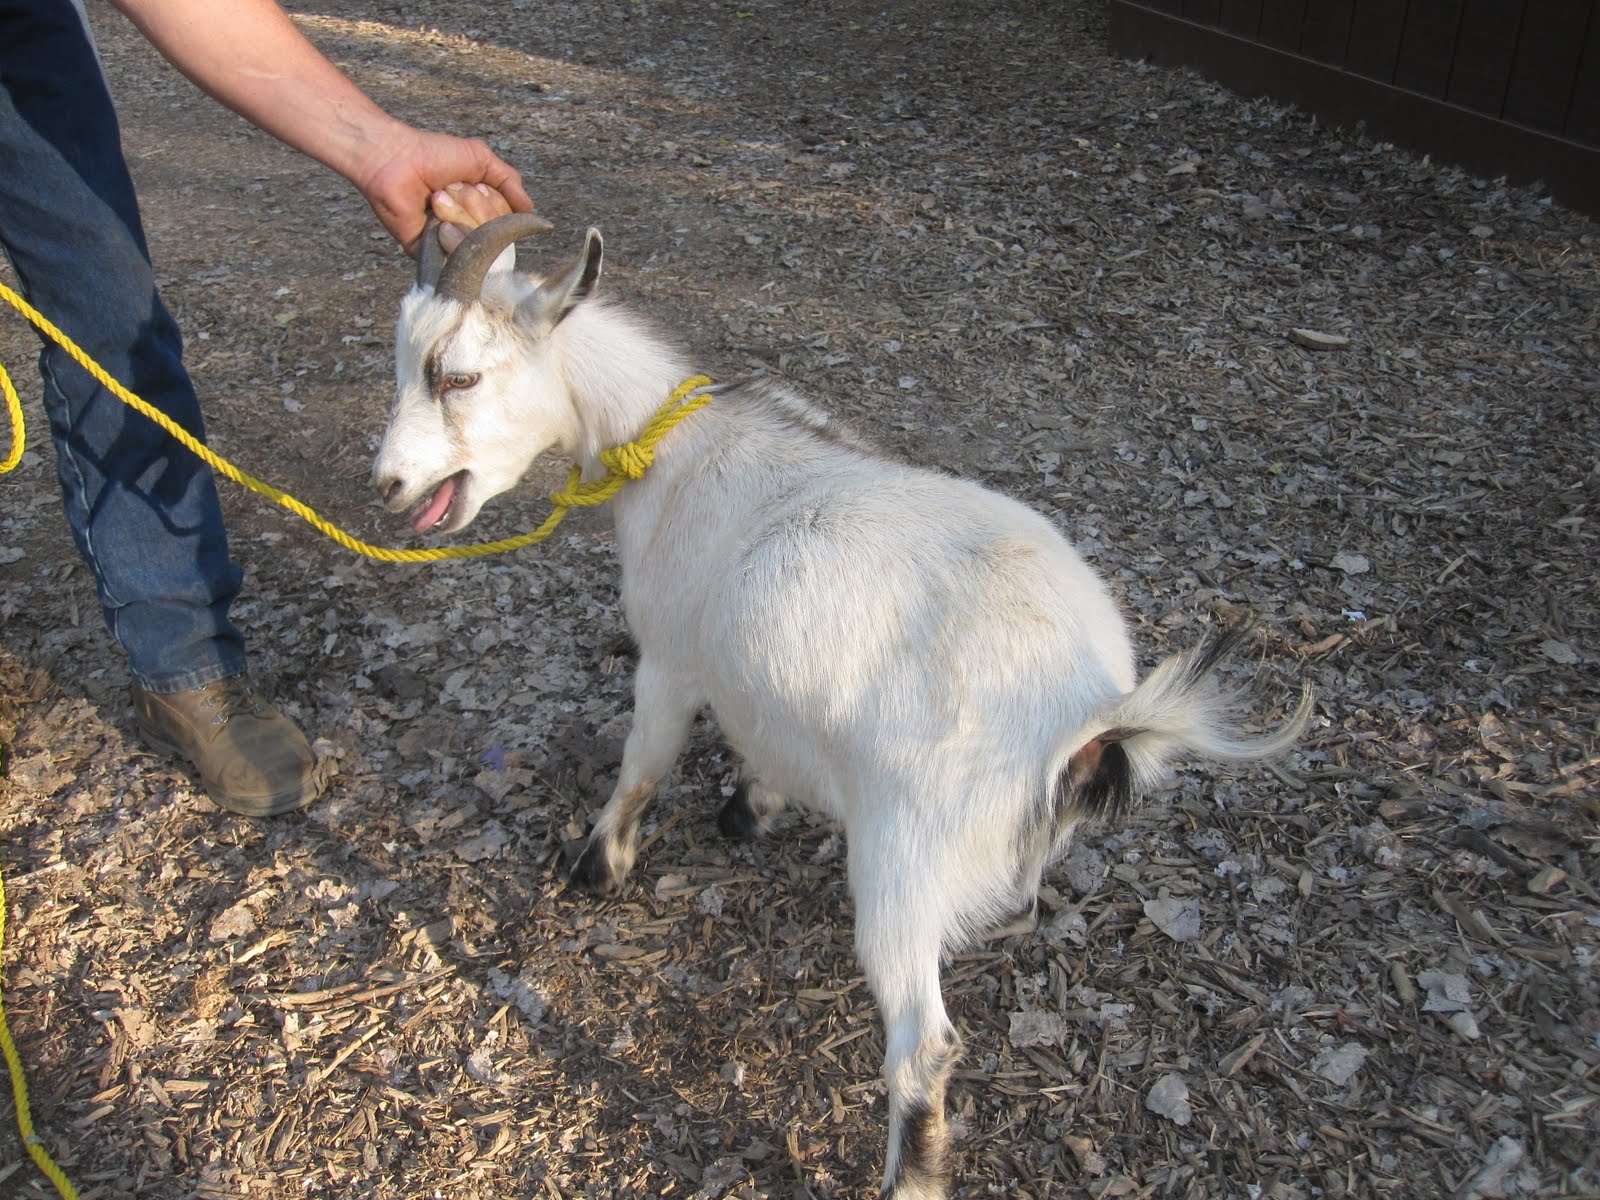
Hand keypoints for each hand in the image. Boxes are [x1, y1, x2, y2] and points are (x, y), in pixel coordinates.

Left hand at [354, 122, 532, 254]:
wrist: (395, 160)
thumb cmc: (433, 154)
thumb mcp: (480, 158)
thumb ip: (509, 181)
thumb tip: (530, 210)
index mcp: (480, 209)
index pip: (507, 224)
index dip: (495, 204)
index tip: (475, 184)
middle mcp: (468, 228)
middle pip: (495, 237)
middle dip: (477, 208)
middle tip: (453, 187)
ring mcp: (450, 243)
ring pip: (477, 247)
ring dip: (460, 215)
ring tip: (437, 198)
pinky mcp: (431, 254)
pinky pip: (455, 257)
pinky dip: (449, 232)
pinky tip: (435, 216)